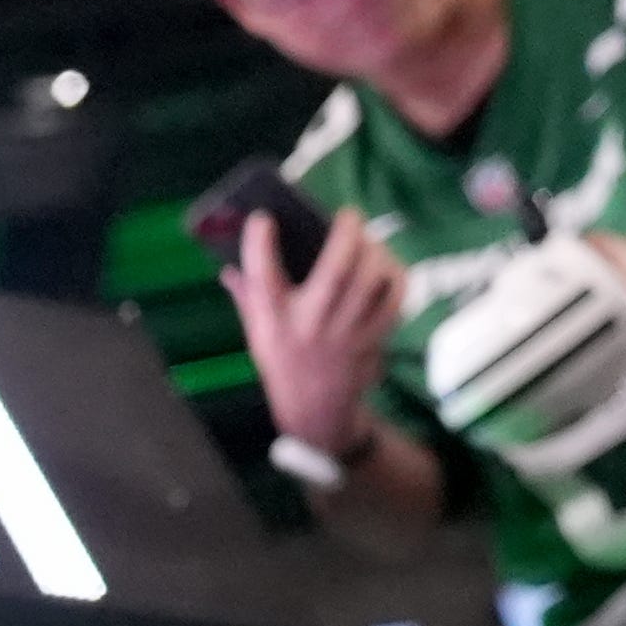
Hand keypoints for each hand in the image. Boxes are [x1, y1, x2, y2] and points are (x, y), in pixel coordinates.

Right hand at [225, 200, 410, 465]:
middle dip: (347, 233)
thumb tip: (231, 264)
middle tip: (348, 216)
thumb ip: (248, 297)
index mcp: (273, 322)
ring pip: (371, 278)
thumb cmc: (283, 361)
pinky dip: (394, 276)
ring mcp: (345, 333)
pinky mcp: (371, 337)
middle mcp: (309, 325)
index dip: (259, 244)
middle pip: (337, 269)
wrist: (316, 409)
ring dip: (374, 251)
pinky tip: (386, 266)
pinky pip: (393, 298)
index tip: (262, 219)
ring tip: (369, 241)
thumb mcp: (257, 333)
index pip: (261, 278)